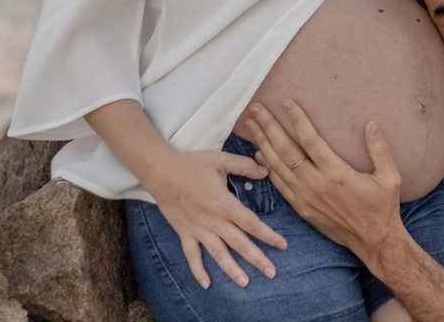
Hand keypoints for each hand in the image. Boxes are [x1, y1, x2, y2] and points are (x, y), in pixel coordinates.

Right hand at [143, 148, 287, 288]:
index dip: (268, 235)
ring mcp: (198, 230)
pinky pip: (192, 255)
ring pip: (218, 254)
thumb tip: (266, 171)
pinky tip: (206, 284)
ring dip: (231, 270)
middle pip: (239, 243)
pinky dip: (198, 270)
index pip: (251, 223)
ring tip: (245, 283)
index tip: (283, 245)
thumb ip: (244, 166)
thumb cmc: (192, 164)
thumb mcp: (221, 160)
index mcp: (224, 204)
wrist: (161, 172)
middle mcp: (213, 221)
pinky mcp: (184, 233)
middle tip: (272, 273)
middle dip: (256, 259)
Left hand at [244, 100, 402, 255]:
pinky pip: (279, 185)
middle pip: (285, 150)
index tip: (286, 102)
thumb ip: (380, 149)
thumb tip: (371, 123)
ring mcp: (305, 197)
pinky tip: (258, 155)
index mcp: (336, 172)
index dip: (297, 119)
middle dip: (269, 127)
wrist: (373, 242)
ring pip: (277, 166)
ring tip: (250, 125)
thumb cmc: (382, 207)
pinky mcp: (302, 209)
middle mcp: (315, 184)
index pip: (310, 140)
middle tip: (256, 109)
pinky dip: (267, 168)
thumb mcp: (390, 177)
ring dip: (262, 144)